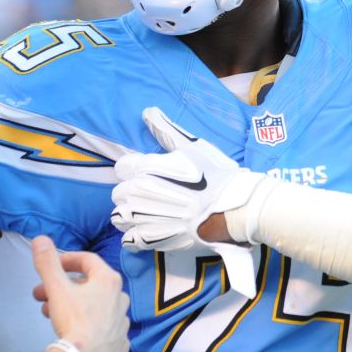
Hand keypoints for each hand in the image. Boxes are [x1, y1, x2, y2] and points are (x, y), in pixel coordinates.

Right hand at [30, 235, 129, 351]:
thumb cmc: (74, 322)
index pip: (88, 260)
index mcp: (109, 281)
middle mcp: (120, 299)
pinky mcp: (120, 344)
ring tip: (50, 314)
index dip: (68, 260)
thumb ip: (47, 262)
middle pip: (90, 284)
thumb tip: (40, 239)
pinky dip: (89, 325)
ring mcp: (122, 323)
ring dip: (73, 305)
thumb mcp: (57, 288)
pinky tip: (75, 331)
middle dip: (63, 287)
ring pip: (96, 307)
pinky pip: (104, 328)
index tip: (53, 266)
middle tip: (42, 294)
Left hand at [110, 107, 265, 296]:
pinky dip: (135, 235)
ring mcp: (142, 219)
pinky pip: (129, 239)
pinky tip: (148, 229)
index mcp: (145, 168)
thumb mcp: (191, 146)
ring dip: (130, 214)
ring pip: (120, 216)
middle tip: (153, 193)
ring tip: (149, 212)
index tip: (148, 172)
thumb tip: (148, 112)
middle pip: (120, 192)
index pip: (122, 168)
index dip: (134, 169)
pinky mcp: (151, 240)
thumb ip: (165, 130)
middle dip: (132, 192)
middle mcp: (138, 193)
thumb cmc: (214, 175)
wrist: (231, 208)